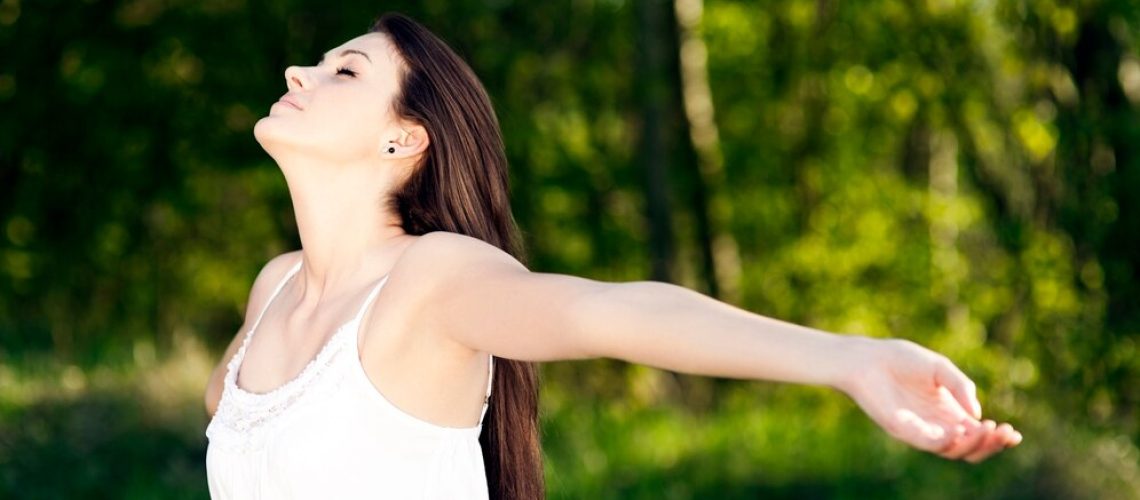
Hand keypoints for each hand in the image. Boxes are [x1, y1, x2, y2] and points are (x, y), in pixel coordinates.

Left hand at [837, 338, 1022, 462]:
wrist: (867, 359)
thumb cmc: (901, 360)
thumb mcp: (940, 368)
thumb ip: (961, 387)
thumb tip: (977, 414)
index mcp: (949, 411)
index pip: (977, 432)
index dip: (997, 437)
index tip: (1014, 433)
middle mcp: (937, 424)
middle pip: (970, 447)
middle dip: (991, 444)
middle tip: (1004, 432)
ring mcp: (921, 430)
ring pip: (953, 451)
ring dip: (973, 444)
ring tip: (985, 429)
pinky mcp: (904, 430)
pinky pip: (928, 444)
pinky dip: (946, 442)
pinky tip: (957, 431)